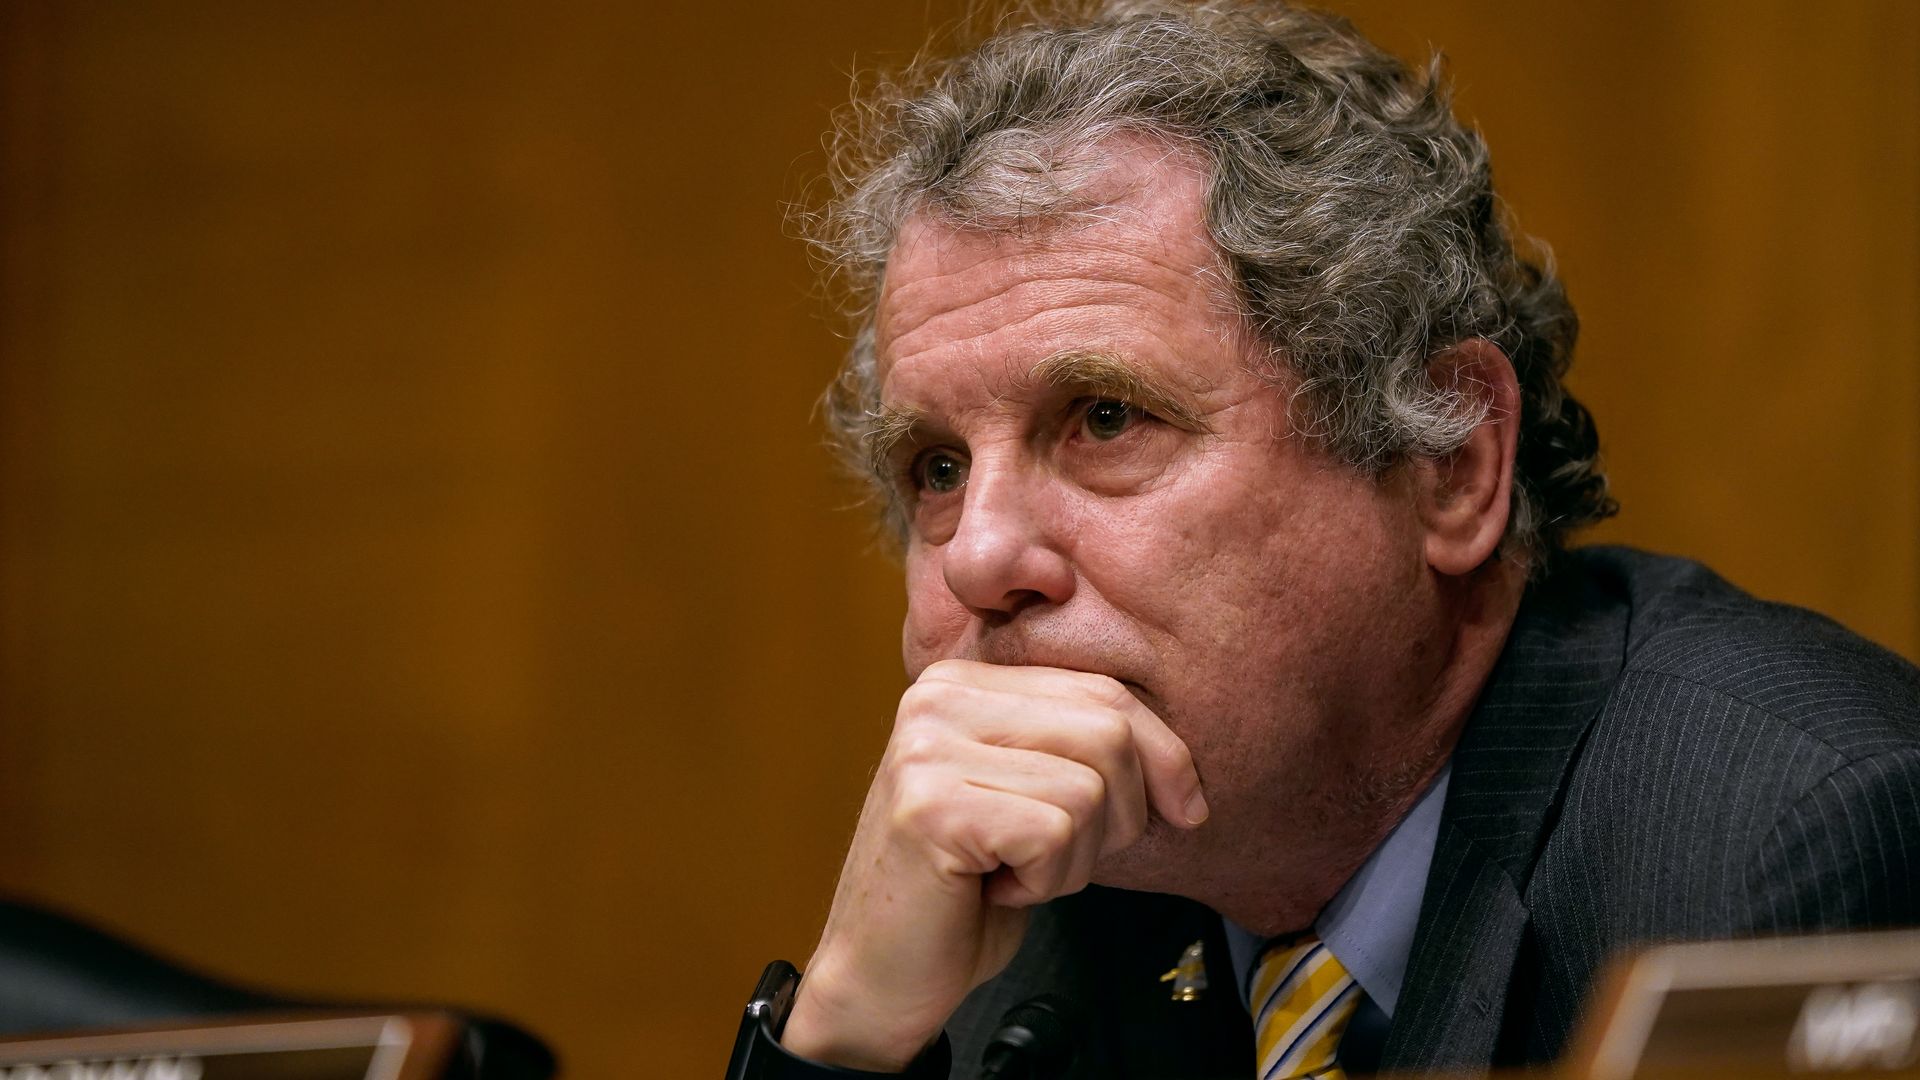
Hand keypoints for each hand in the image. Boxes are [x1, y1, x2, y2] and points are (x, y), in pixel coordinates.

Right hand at [779, 659, 1207, 1070]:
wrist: (881, 975)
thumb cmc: (963, 893)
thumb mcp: (1033, 799)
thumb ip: (1082, 752)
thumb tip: (1182, 766)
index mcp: (964, 683)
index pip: (1103, 691)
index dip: (1163, 754)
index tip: (1185, 809)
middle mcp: (938, 698)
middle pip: (1107, 731)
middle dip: (1122, 813)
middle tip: (1064, 858)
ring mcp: (928, 749)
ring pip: (1088, 789)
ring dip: (1076, 858)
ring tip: (1016, 873)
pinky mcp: (931, 807)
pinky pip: (1055, 833)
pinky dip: (1047, 880)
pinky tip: (995, 888)